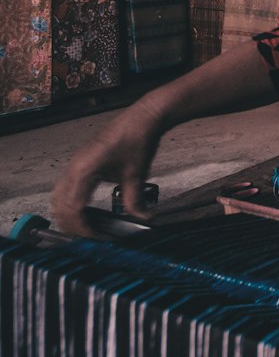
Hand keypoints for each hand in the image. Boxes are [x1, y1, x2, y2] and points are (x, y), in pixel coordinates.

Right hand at [51, 96, 164, 236]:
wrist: (140, 118)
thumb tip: (142, 219)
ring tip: (87, 227)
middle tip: (91, 238)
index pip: (73, 209)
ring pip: (58, 197)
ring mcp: (74, 164)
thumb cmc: (137, 141)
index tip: (97, 238)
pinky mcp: (79, 163)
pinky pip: (65, 188)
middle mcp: (73, 168)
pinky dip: (69, 203)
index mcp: (84, 171)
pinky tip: (87, 211)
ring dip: (68, 215)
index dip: (83, 228)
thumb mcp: (137, 175)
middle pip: (60, 206)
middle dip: (72, 225)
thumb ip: (134, 201)